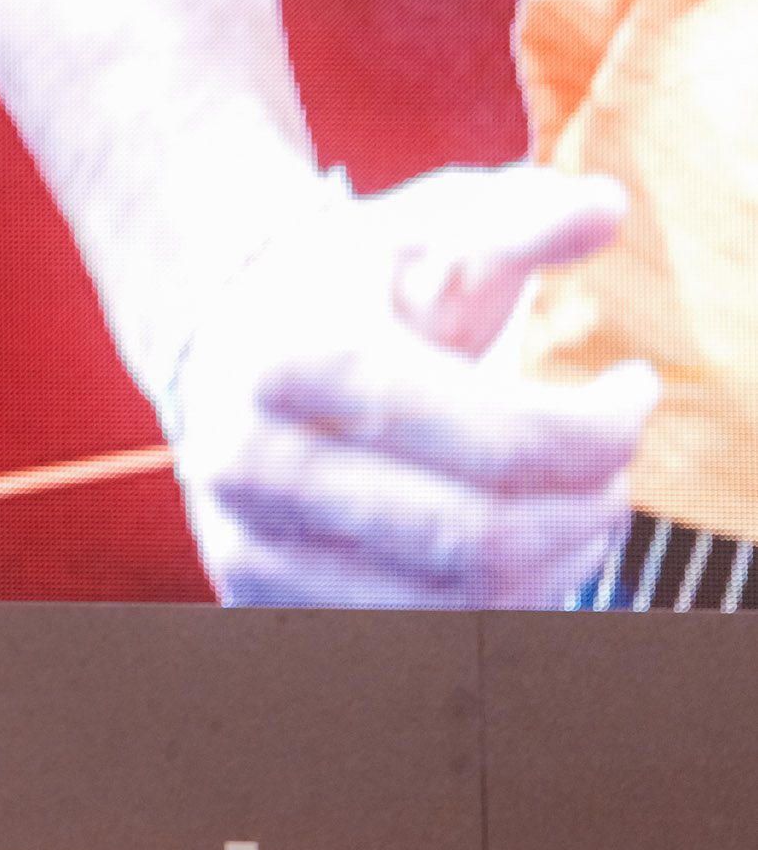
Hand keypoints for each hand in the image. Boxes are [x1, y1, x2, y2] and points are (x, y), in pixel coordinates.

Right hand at [167, 163, 657, 605]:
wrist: (217, 337)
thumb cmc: (342, 282)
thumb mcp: (423, 227)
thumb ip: (517, 215)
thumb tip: (604, 207)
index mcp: (297, 361)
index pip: (503, 442)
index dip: (604, 431)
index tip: (633, 392)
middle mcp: (255, 464)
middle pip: (485, 542)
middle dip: (589, 510)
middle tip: (614, 467)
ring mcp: (250, 543)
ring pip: (461, 611)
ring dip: (555, 566)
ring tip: (574, 504)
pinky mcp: (259, 599)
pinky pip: (416, 642)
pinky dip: (496, 607)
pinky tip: (520, 545)